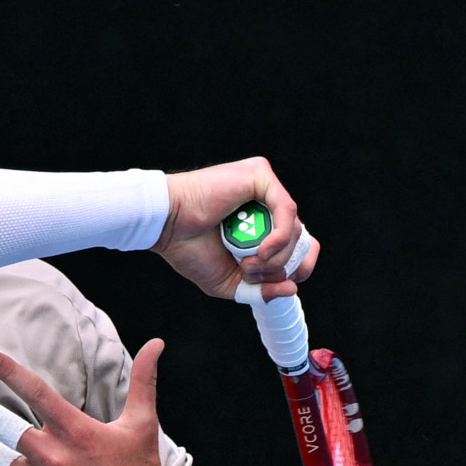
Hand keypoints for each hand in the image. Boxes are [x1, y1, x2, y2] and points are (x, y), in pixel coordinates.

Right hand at [157, 158, 319, 300]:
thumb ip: (260, 290)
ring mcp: (264, 187)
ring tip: (246, 263)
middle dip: (283, 265)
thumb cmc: (189, 249)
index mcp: (260, 224)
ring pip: (294, 228)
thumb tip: (292, 289)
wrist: (166, 226)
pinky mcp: (260, 175)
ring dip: (274, 256)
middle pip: (300, 238)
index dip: (299, 266)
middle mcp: (265, 203)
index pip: (299, 243)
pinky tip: (261, 250)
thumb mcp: (230, 282)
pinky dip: (279, 236)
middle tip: (250, 272)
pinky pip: (286, 209)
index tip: (285, 281)